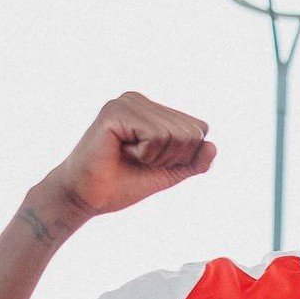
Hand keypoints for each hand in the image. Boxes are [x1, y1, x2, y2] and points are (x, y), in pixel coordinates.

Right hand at [43, 91, 216, 216]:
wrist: (86, 198)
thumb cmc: (123, 184)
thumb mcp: (167, 174)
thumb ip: (193, 162)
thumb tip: (213, 146)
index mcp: (153, 110)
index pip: (199, 129)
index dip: (184, 156)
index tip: (152, 162)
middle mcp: (140, 100)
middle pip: (191, 132)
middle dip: (172, 158)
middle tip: (140, 161)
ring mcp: (127, 102)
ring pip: (175, 134)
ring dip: (156, 157)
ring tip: (130, 156)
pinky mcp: (115, 112)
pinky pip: (156, 136)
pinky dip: (145, 154)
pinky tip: (122, 152)